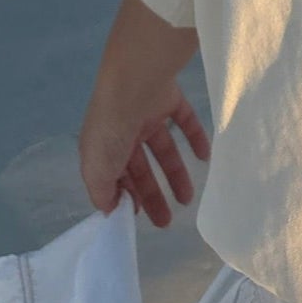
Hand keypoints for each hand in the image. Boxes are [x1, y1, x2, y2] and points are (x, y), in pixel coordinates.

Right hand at [79, 78, 210, 226]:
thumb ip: (102, 192)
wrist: (134, 81)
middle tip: (167, 221)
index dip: (127, 197)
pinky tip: (205, 157)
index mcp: (102, 147)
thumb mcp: (96, 168)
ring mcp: (147, 113)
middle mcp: (124, 131)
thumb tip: (110, 210)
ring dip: (175, 173)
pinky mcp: (169, 98)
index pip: (116, 177)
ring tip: (188, 199)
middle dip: (152, 195)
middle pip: (141, 168)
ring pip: (164, 149)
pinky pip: (185, 121)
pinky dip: (195, 138)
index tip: (139, 218)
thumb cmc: (112, 129)